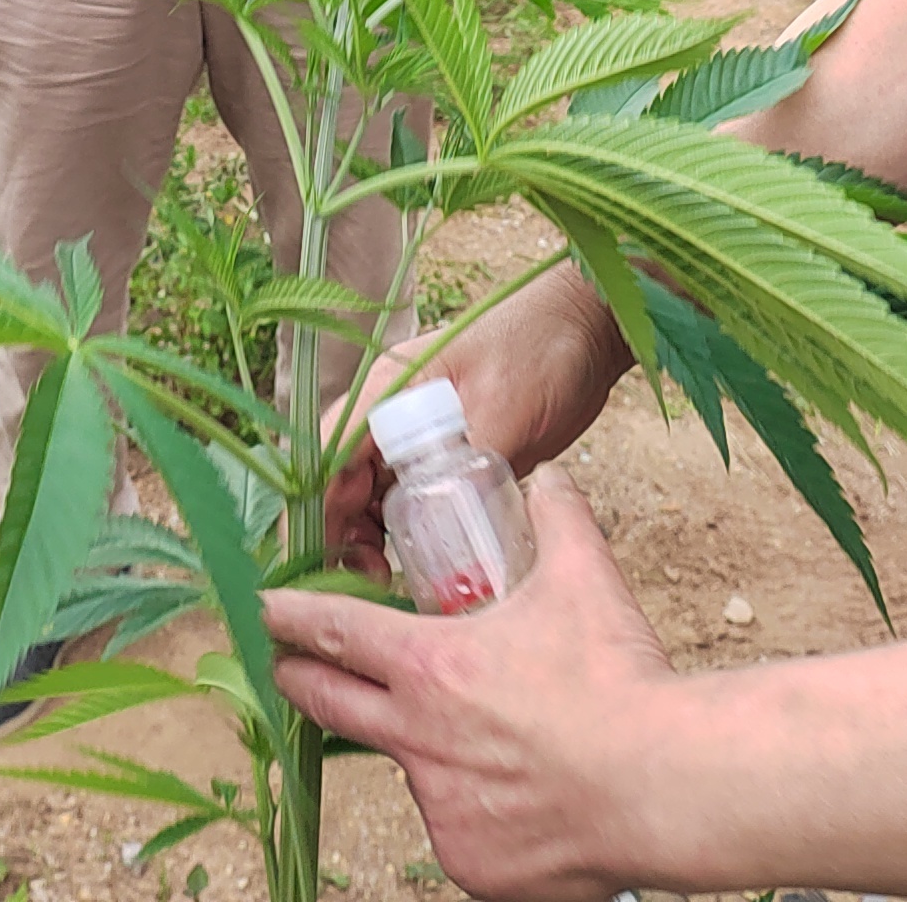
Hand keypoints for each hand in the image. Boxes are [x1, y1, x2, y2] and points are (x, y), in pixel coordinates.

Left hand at [266, 473, 670, 901]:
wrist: (660, 785)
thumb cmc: (616, 682)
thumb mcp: (585, 578)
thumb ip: (559, 519)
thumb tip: (549, 478)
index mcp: (431, 666)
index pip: (336, 631)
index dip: (292, 617)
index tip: (263, 610)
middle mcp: (417, 740)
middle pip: (330, 705)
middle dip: (298, 681)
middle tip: (284, 669)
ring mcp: (438, 807)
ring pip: (412, 771)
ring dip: (426, 750)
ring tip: (483, 742)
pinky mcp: (467, 860)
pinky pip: (460, 831)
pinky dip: (478, 812)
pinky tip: (525, 797)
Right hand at [323, 268, 631, 570]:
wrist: (586, 328)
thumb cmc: (541, 348)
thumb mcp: (504, 406)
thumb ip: (468, 461)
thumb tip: (441, 520)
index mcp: (387, 389)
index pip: (329, 455)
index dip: (320, 511)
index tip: (330, 560)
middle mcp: (392, 412)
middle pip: (341, 480)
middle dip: (340, 534)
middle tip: (368, 579)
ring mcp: (419, 433)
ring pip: (371, 493)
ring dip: (368, 536)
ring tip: (387, 577)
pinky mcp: (448, 453)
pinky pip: (410, 498)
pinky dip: (406, 530)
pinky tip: (421, 560)